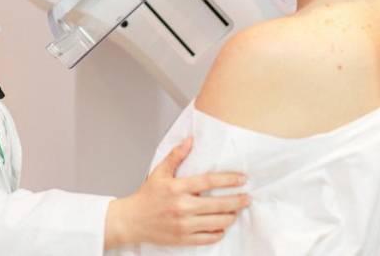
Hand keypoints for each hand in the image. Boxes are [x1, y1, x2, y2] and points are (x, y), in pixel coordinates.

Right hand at [104, 137, 248, 248]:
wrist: (132, 220)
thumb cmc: (147, 196)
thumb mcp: (159, 172)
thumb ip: (176, 156)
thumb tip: (190, 140)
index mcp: (177, 188)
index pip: (208, 182)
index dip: (228, 180)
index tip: (242, 179)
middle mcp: (182, 207)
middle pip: (218, 204)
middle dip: (237, 201)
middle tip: (247, 198)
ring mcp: (183, 225)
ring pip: (216, 222)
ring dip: (230, 216)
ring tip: (235, 211)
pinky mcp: (183, 239)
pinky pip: (208, 237)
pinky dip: (219, 232)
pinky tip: (222, 226)